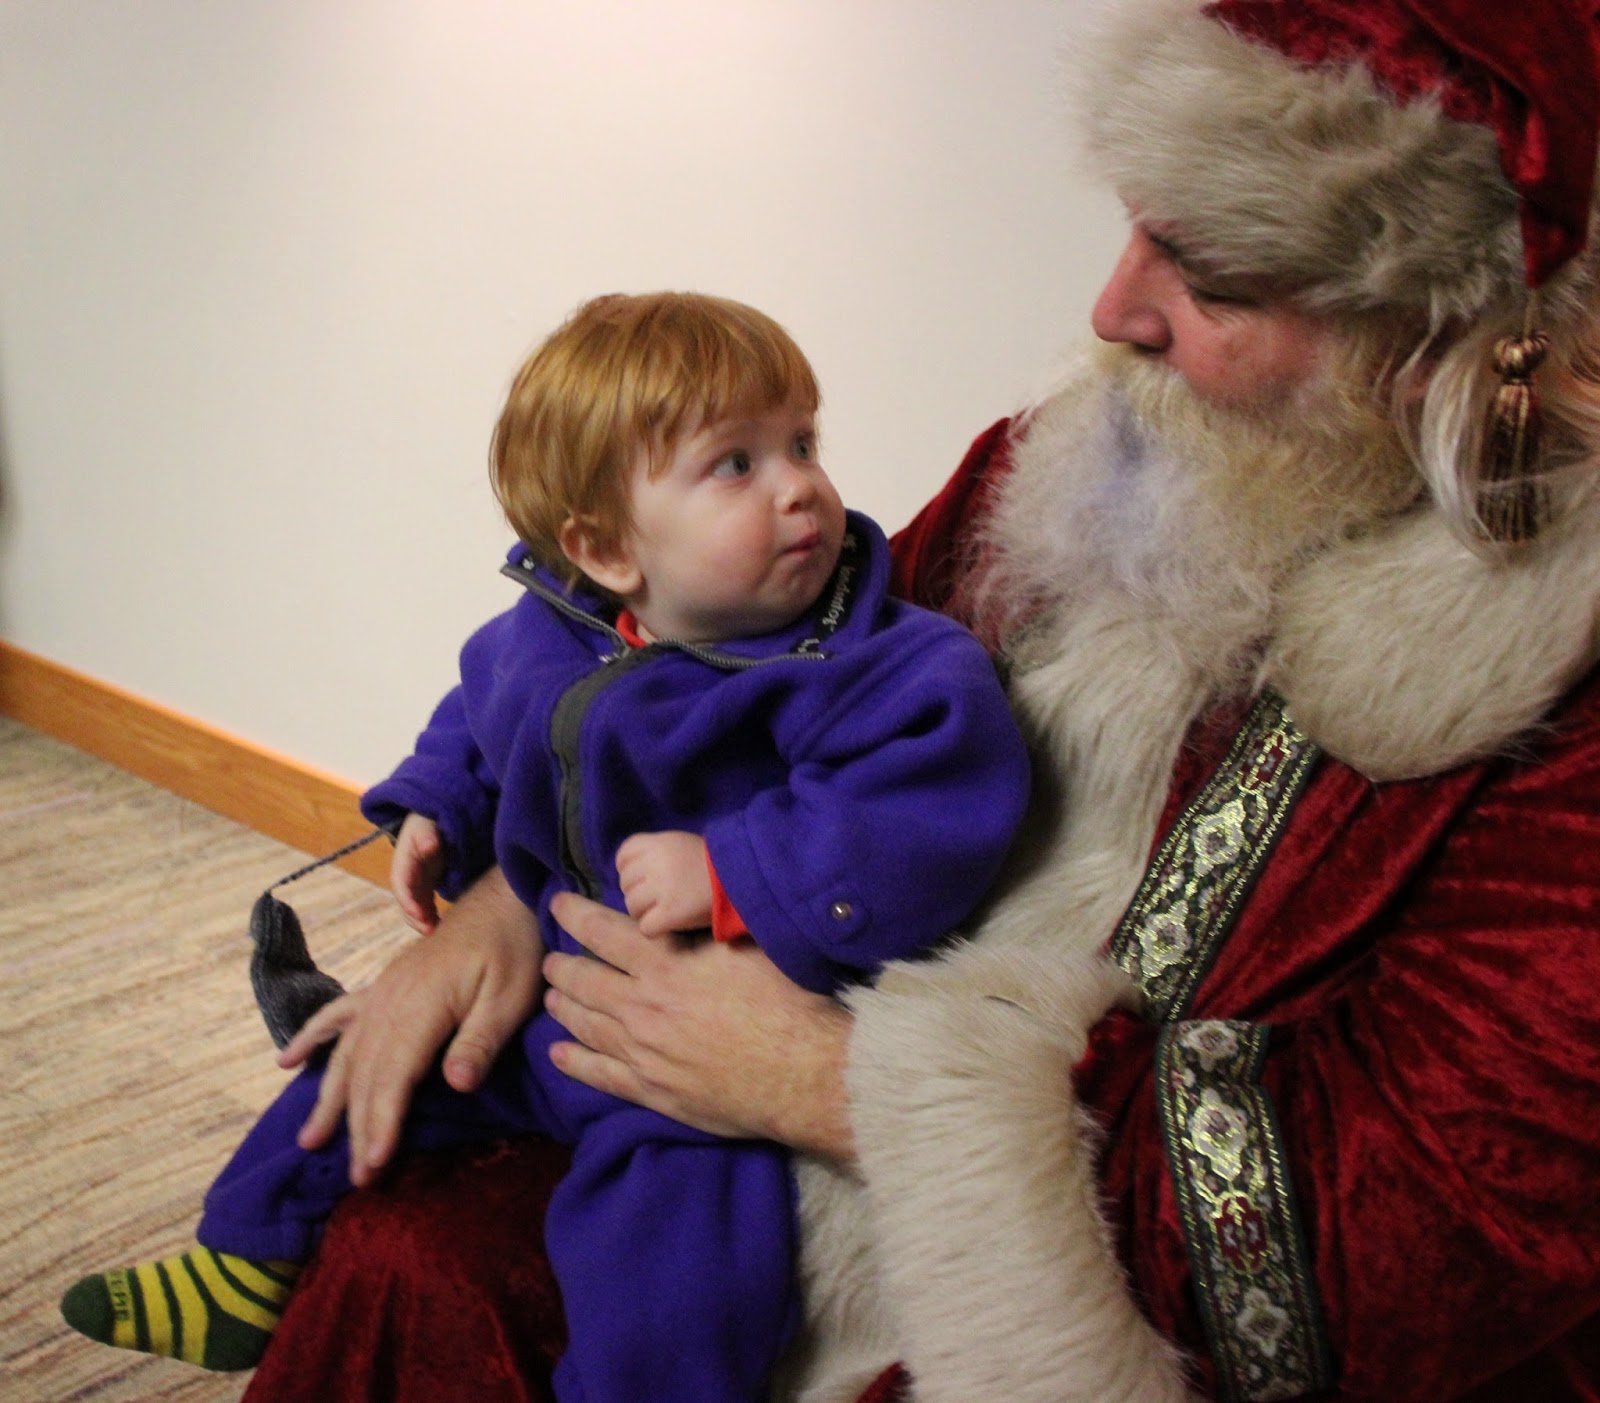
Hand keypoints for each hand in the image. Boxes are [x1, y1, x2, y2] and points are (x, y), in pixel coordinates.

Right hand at [277, 866, 539, 1185]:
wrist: (504, 901)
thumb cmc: (513, 950)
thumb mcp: (510, 997)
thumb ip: (480, 1041)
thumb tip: (455, 1085)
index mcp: (421, 1007)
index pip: (393, 1076)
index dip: (381, 1122)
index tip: (373, 1164)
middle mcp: (389, 1001)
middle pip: (366, 1074)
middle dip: (358, 1127)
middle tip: (356, 1177)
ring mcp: (381, 992)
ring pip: (347, 1053)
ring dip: (330, 1098)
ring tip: (310, 1140)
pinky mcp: (383, 986)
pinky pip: (338, 1015)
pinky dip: (311, 1038)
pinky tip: (287, 1062)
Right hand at [391, 812, 446, 933]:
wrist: (430, 821)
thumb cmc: (427, 823)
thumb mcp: (426, 826)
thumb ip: (427, 836)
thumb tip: (431, 846)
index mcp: (403, 863)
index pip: (401, 886)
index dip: (408, 902)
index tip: (420, 914)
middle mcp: (406, 877)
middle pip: (406, 902)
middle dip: (416, 918)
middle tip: (430, 930)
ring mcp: (416, 883)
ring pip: (415, 908)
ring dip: (423, 921)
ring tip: (437, 932)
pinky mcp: (426, 887)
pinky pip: (426, 906)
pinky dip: (432, 917)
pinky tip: (443, 926)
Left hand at [542, 892, 854, 1162]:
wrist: (801, 1071)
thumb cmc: (784, 1000)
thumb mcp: (743, 946)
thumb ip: (704, 931)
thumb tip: (683, 907)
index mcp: (665, 964)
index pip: (604, 932)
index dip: (576, 916)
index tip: (557, 905)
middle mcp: (644, 1006)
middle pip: (585, 980)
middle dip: (562, 966)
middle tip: (549, 959)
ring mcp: (643, 1052)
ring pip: (587, 1025)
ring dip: (564, 1008)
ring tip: (550, 998)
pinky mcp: (652, 1091)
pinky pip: (601, 1074)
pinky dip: (575, 1062)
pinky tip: (558, 1054)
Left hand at [615, 830, 714, 935]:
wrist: (744, 878)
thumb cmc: (715, 863)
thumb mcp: (684, 844)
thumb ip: (659, 853)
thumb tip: (636, 871)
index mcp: (659, 843)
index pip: (624, 855)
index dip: (628, 869)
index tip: (642, 878)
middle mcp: (656, 864)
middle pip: (626, 883)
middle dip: (638, 893)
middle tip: (656, 899)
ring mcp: (662, 890)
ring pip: (632, 906)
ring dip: (644, 913)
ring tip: (662, 913)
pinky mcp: (670, 914)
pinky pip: (646, 927)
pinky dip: (654, 930)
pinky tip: (667, 926)